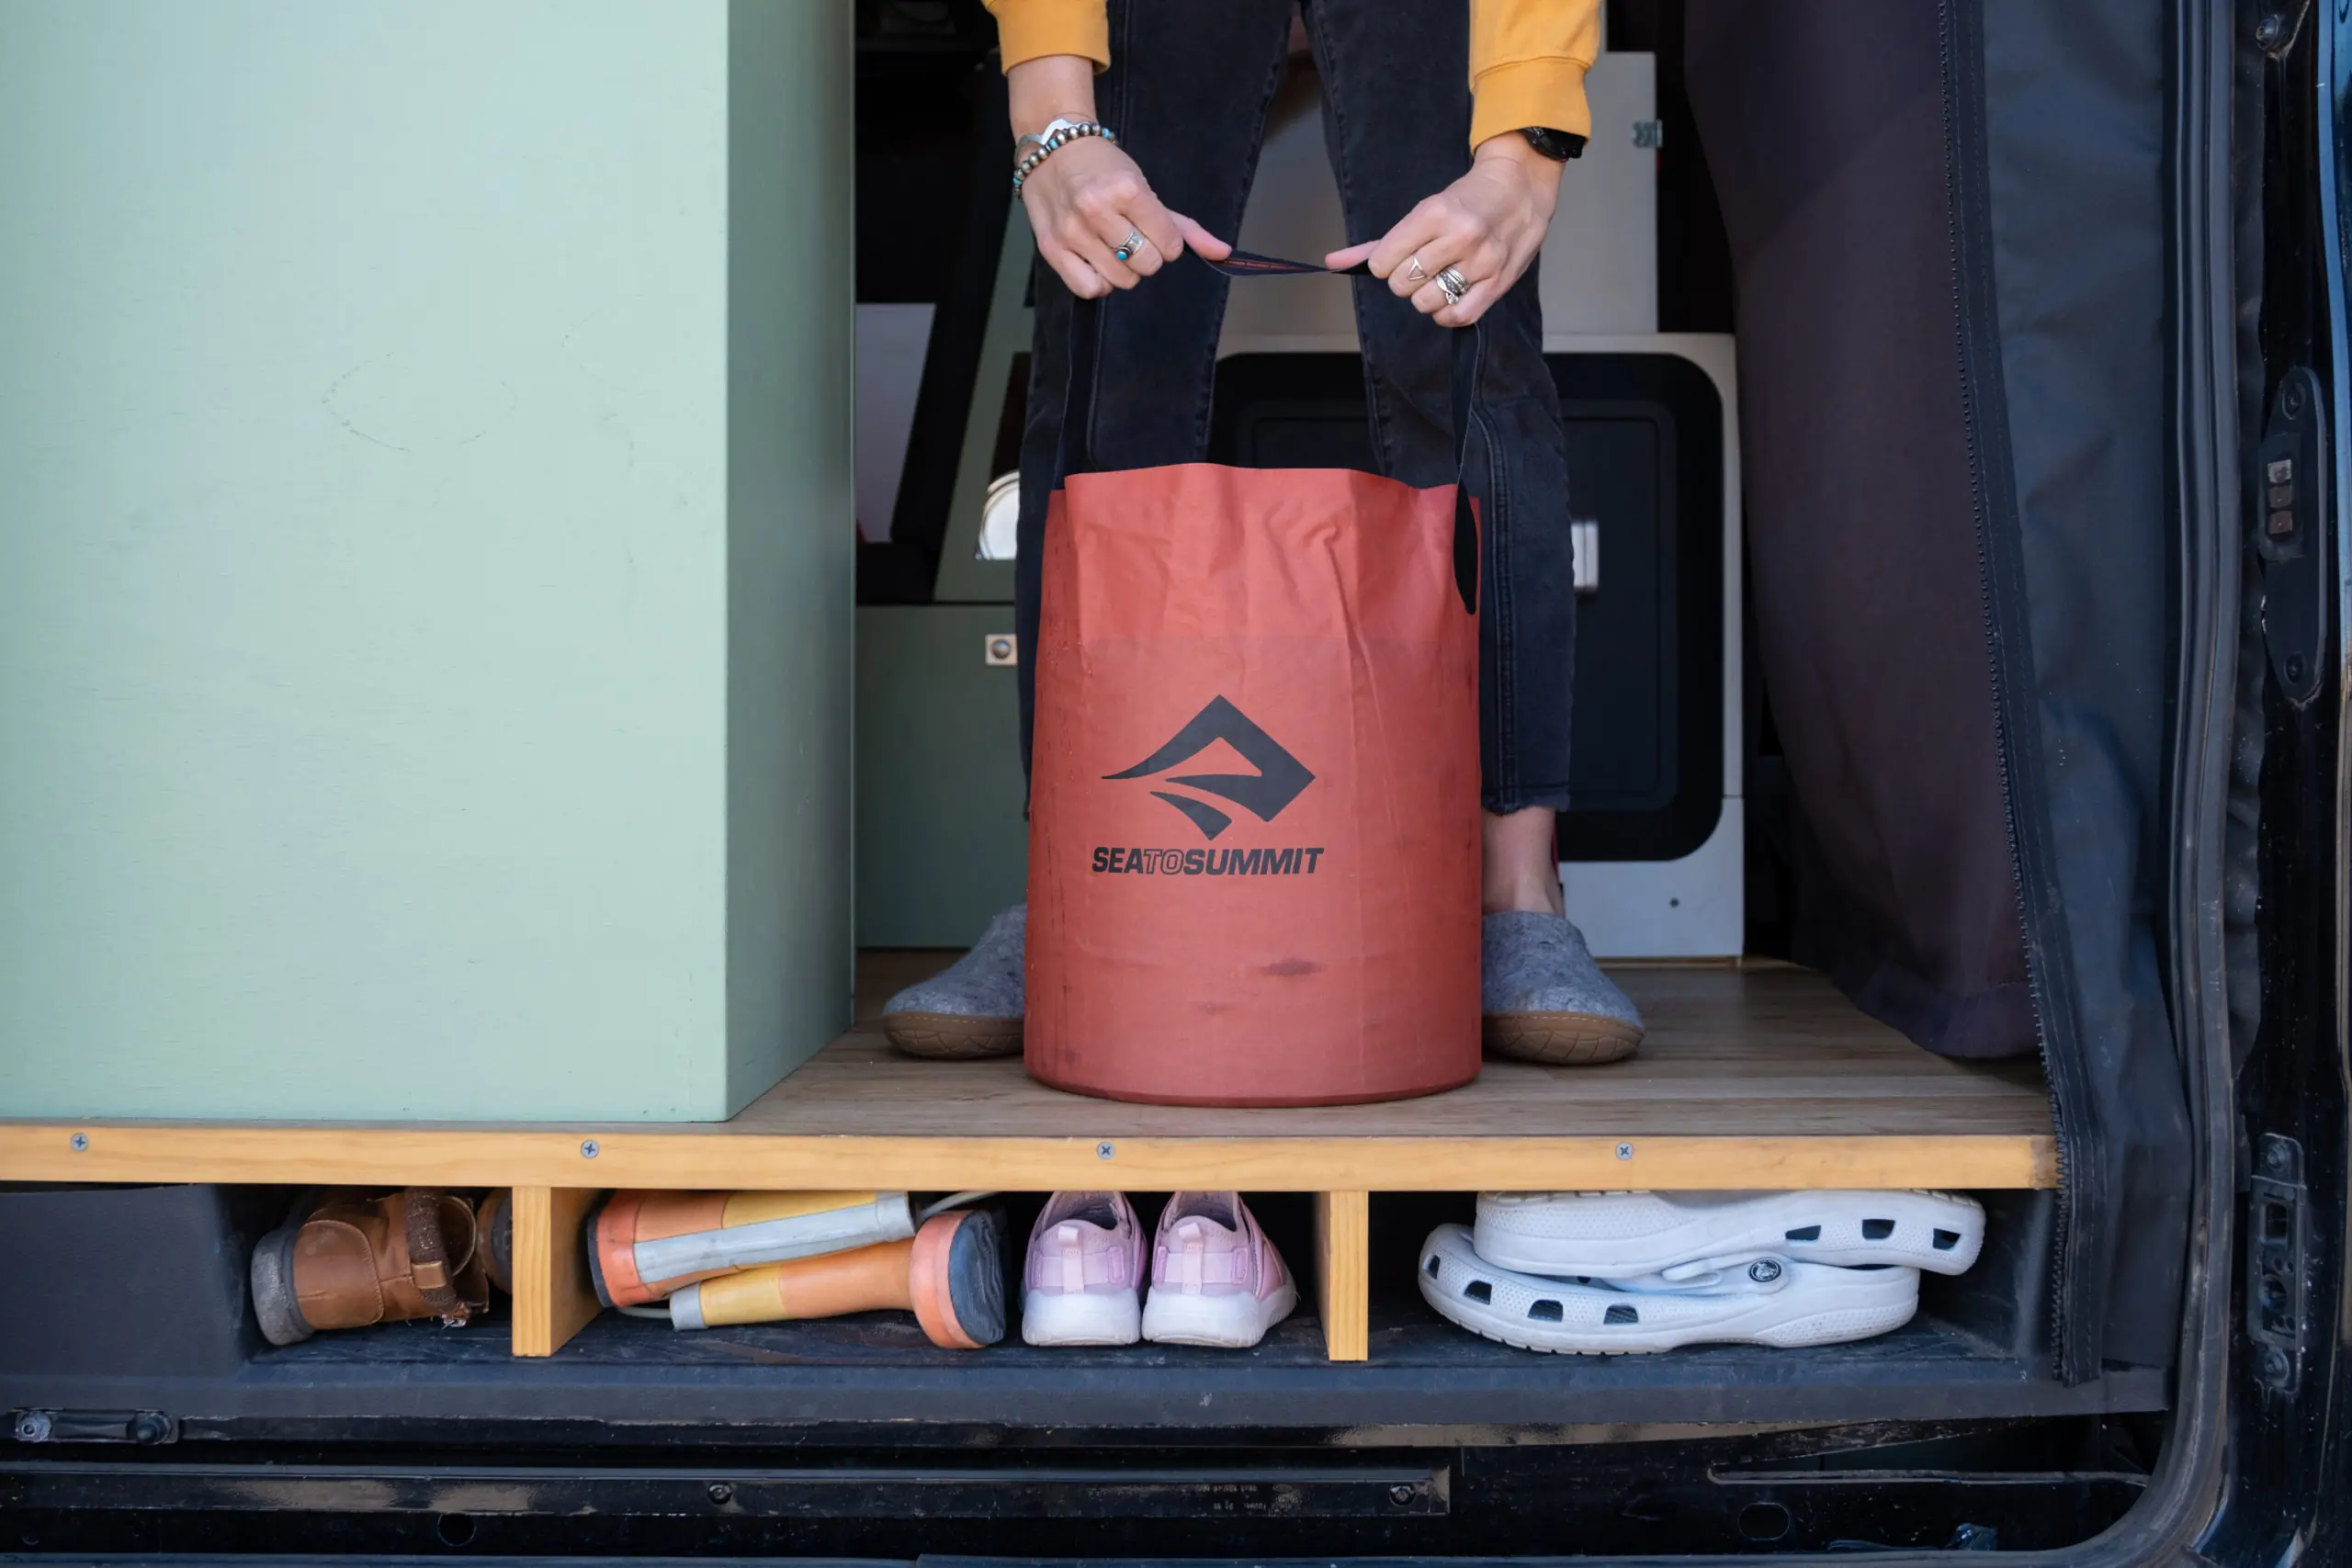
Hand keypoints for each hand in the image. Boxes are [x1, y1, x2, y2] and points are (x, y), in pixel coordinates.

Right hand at [1020, 136, 1230, 298]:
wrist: (1053, 149)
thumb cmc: (1104, 168)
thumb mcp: (1144, 187)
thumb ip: (1183, 225)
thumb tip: (1223, 253)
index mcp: (1127, 190)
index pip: (1169, 244)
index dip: (1168, 242)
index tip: (1154, 230)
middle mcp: (1097, 210)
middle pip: (1146, 265)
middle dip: (1147, 256)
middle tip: (1132, 238)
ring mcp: (1072, 231)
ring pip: (1120, 280)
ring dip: (1123, 271)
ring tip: (1112, 248)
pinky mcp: (1051, 248)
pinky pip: (1088, 288)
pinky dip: (1098, 283)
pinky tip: (1097, 263)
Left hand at [1325, 134, 1562, 326]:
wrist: (1520, 186)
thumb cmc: (1466, 200)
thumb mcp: (1423, 210)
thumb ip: (1378, 243)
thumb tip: (1333, 264)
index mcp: (1434, 213)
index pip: (1383, 263)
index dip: (1385, 264)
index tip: (1399, 255)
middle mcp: (1458, 237)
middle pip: (1402, 284)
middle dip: (1404, 279)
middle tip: (1422, 265)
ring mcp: (1481, 261)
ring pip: (1426, 303)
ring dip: (1425, 297)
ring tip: (1438, 278)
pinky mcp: (1498, 281)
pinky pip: (1458, 316)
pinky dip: (1446, 313)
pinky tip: (1449, 297)